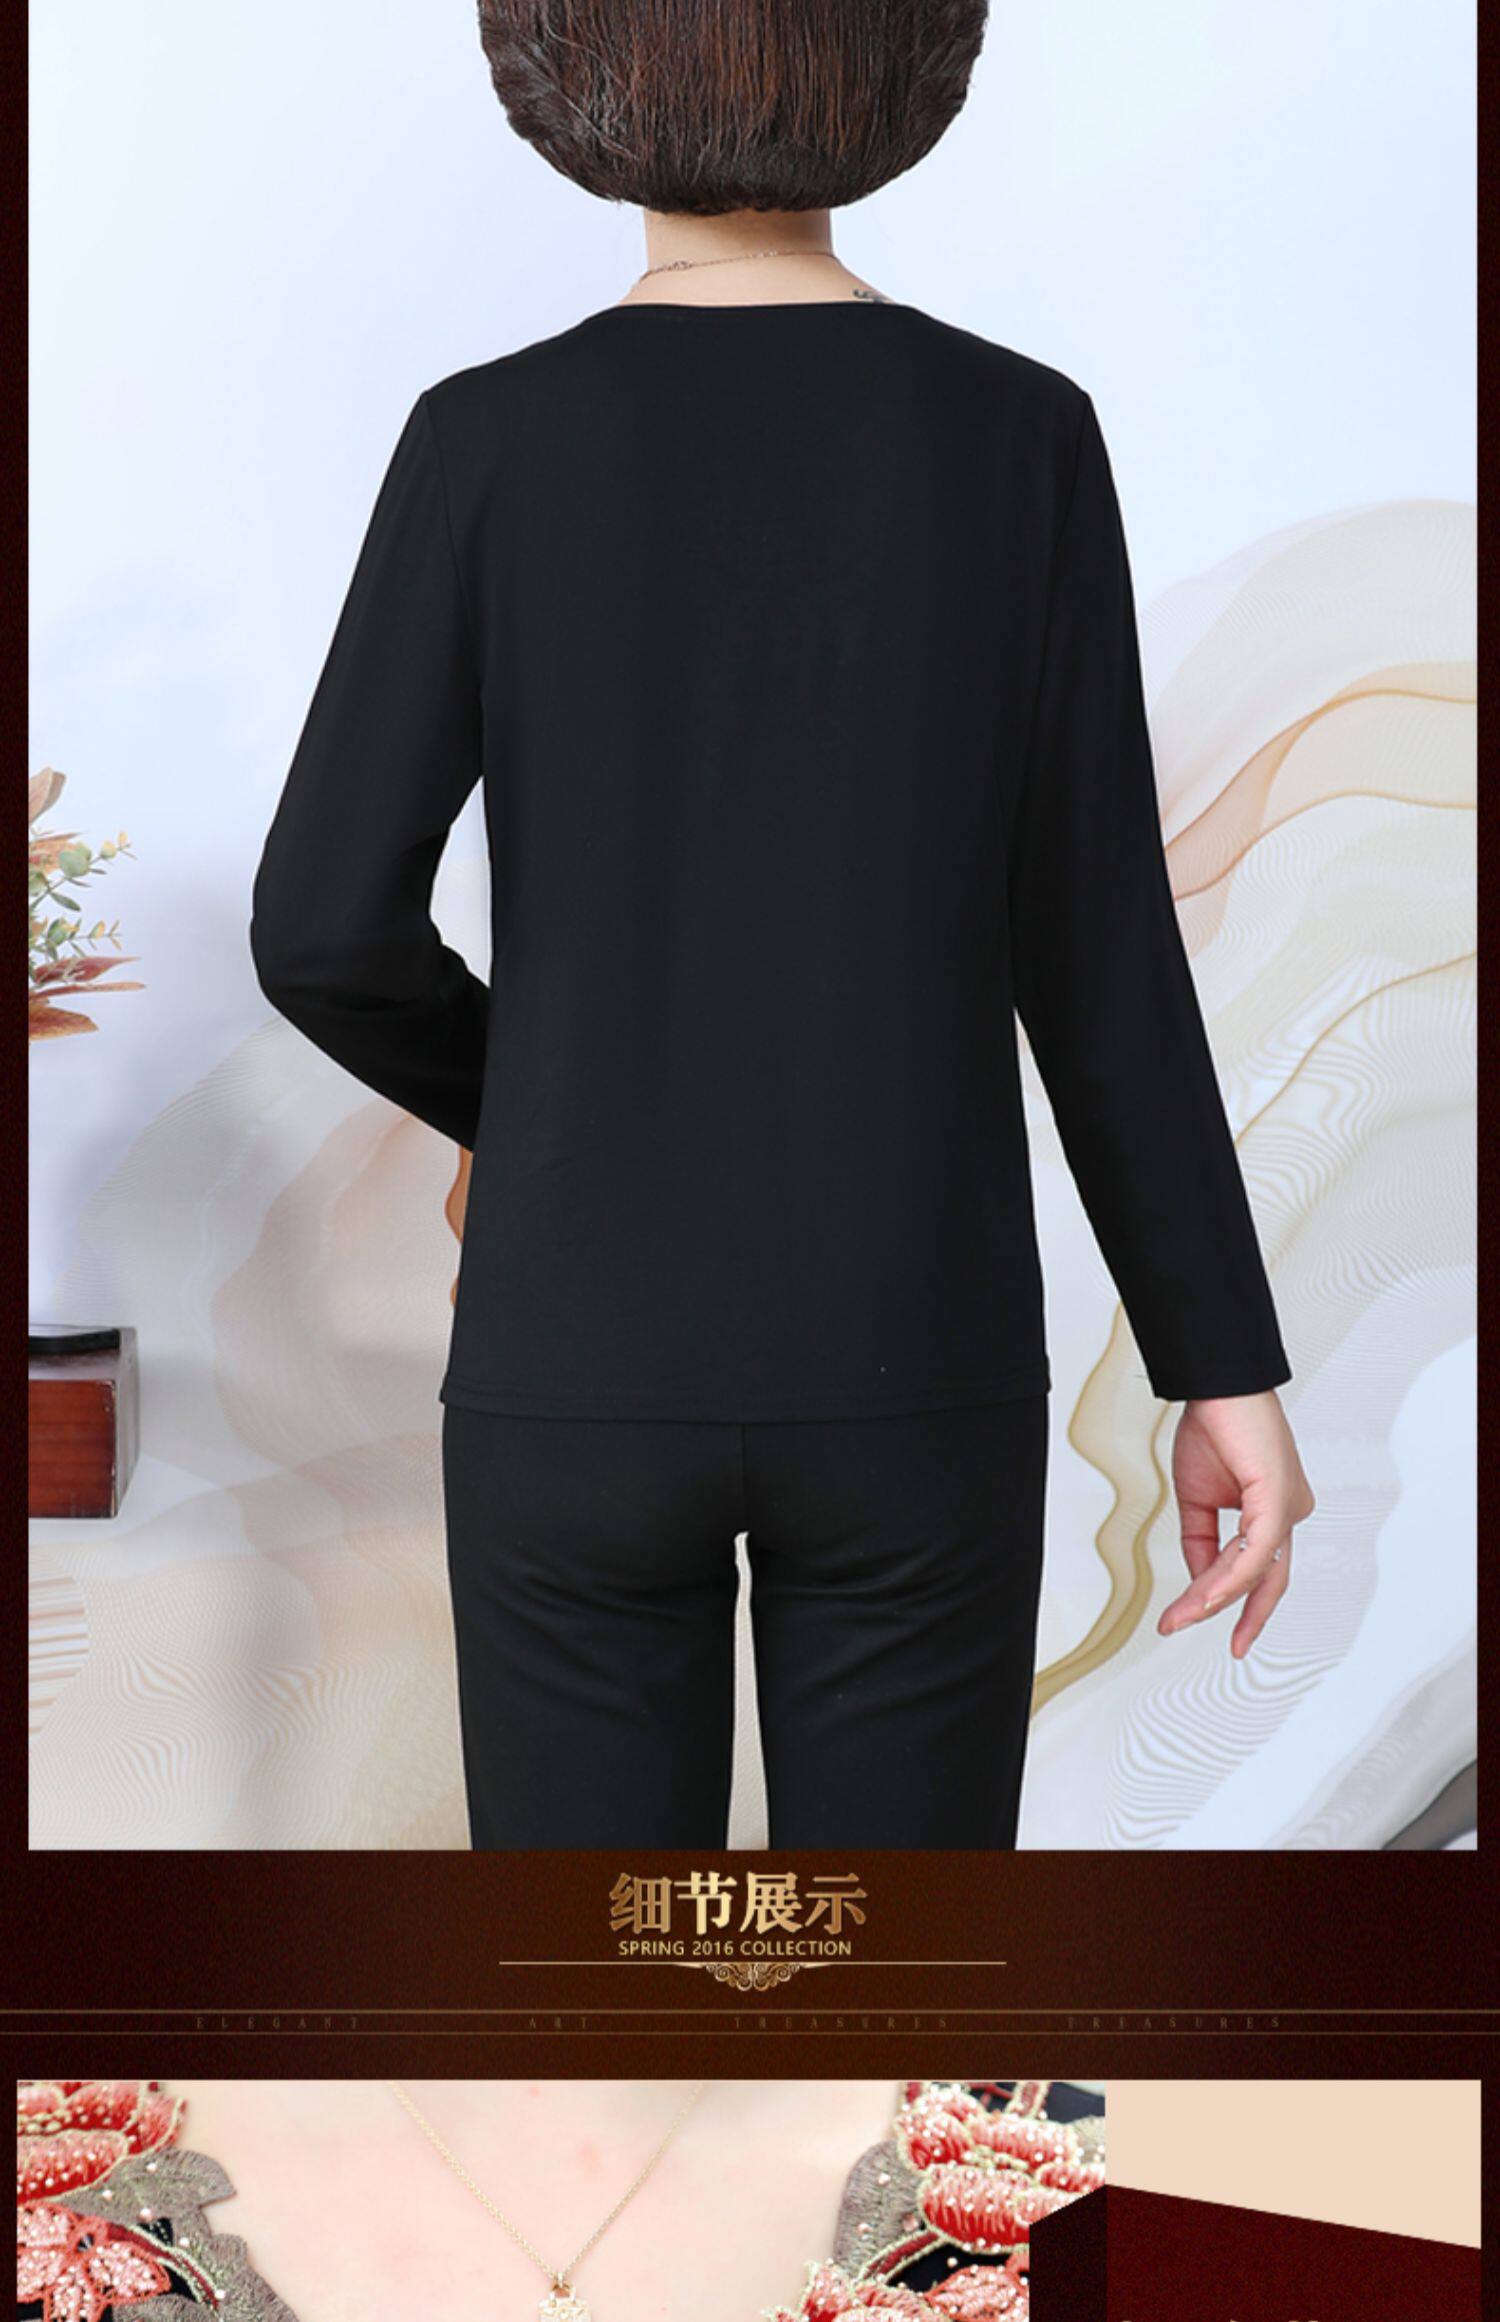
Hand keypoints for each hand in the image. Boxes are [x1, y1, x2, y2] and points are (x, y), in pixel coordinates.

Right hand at [1158, 1390, 1313, 1657]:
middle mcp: (1289, 1511)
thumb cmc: (1215, 1425)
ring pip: (1255, 1571)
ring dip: (1213, 1598)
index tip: (1210, 1626)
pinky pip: (1254, 1552)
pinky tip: (1205, 1594)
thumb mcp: (1198, 1497)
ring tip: (1181, 1616)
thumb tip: (1201, 1582)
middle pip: (1268, 1579)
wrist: (1218, 1385)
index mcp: (1275, 1510)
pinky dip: (1227, 1577)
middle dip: (1243, 1617)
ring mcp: (1289, 1507)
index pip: (1258, 1568)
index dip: (1235, 1602)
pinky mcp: (1278, 1500)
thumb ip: (1202, 1542)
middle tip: (1220, 1644)